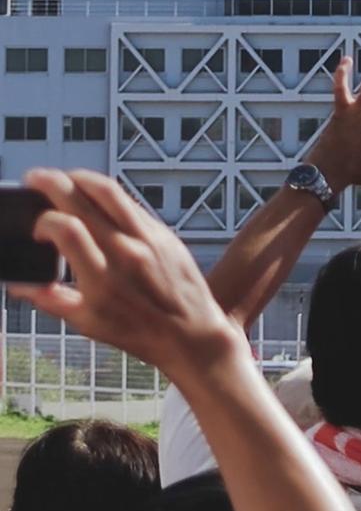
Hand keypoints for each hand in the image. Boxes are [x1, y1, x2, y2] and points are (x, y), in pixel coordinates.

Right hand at [10, 169, 242, 384]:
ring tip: (64, 177)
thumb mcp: (87, 322)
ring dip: (81, 178)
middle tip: (35, 178)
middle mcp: (126, 252)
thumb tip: (18, 285)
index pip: (67, 230)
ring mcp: (149, 239)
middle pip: (84, 200)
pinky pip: (132, 204)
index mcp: (102, 278)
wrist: (191, 333)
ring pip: (111, 192)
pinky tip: (95, 196)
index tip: (37, 227)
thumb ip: (49, 300)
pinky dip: (108, 195)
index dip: (44, 221)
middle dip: (53, 183)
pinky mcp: (165, 234)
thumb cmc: (139, 333)